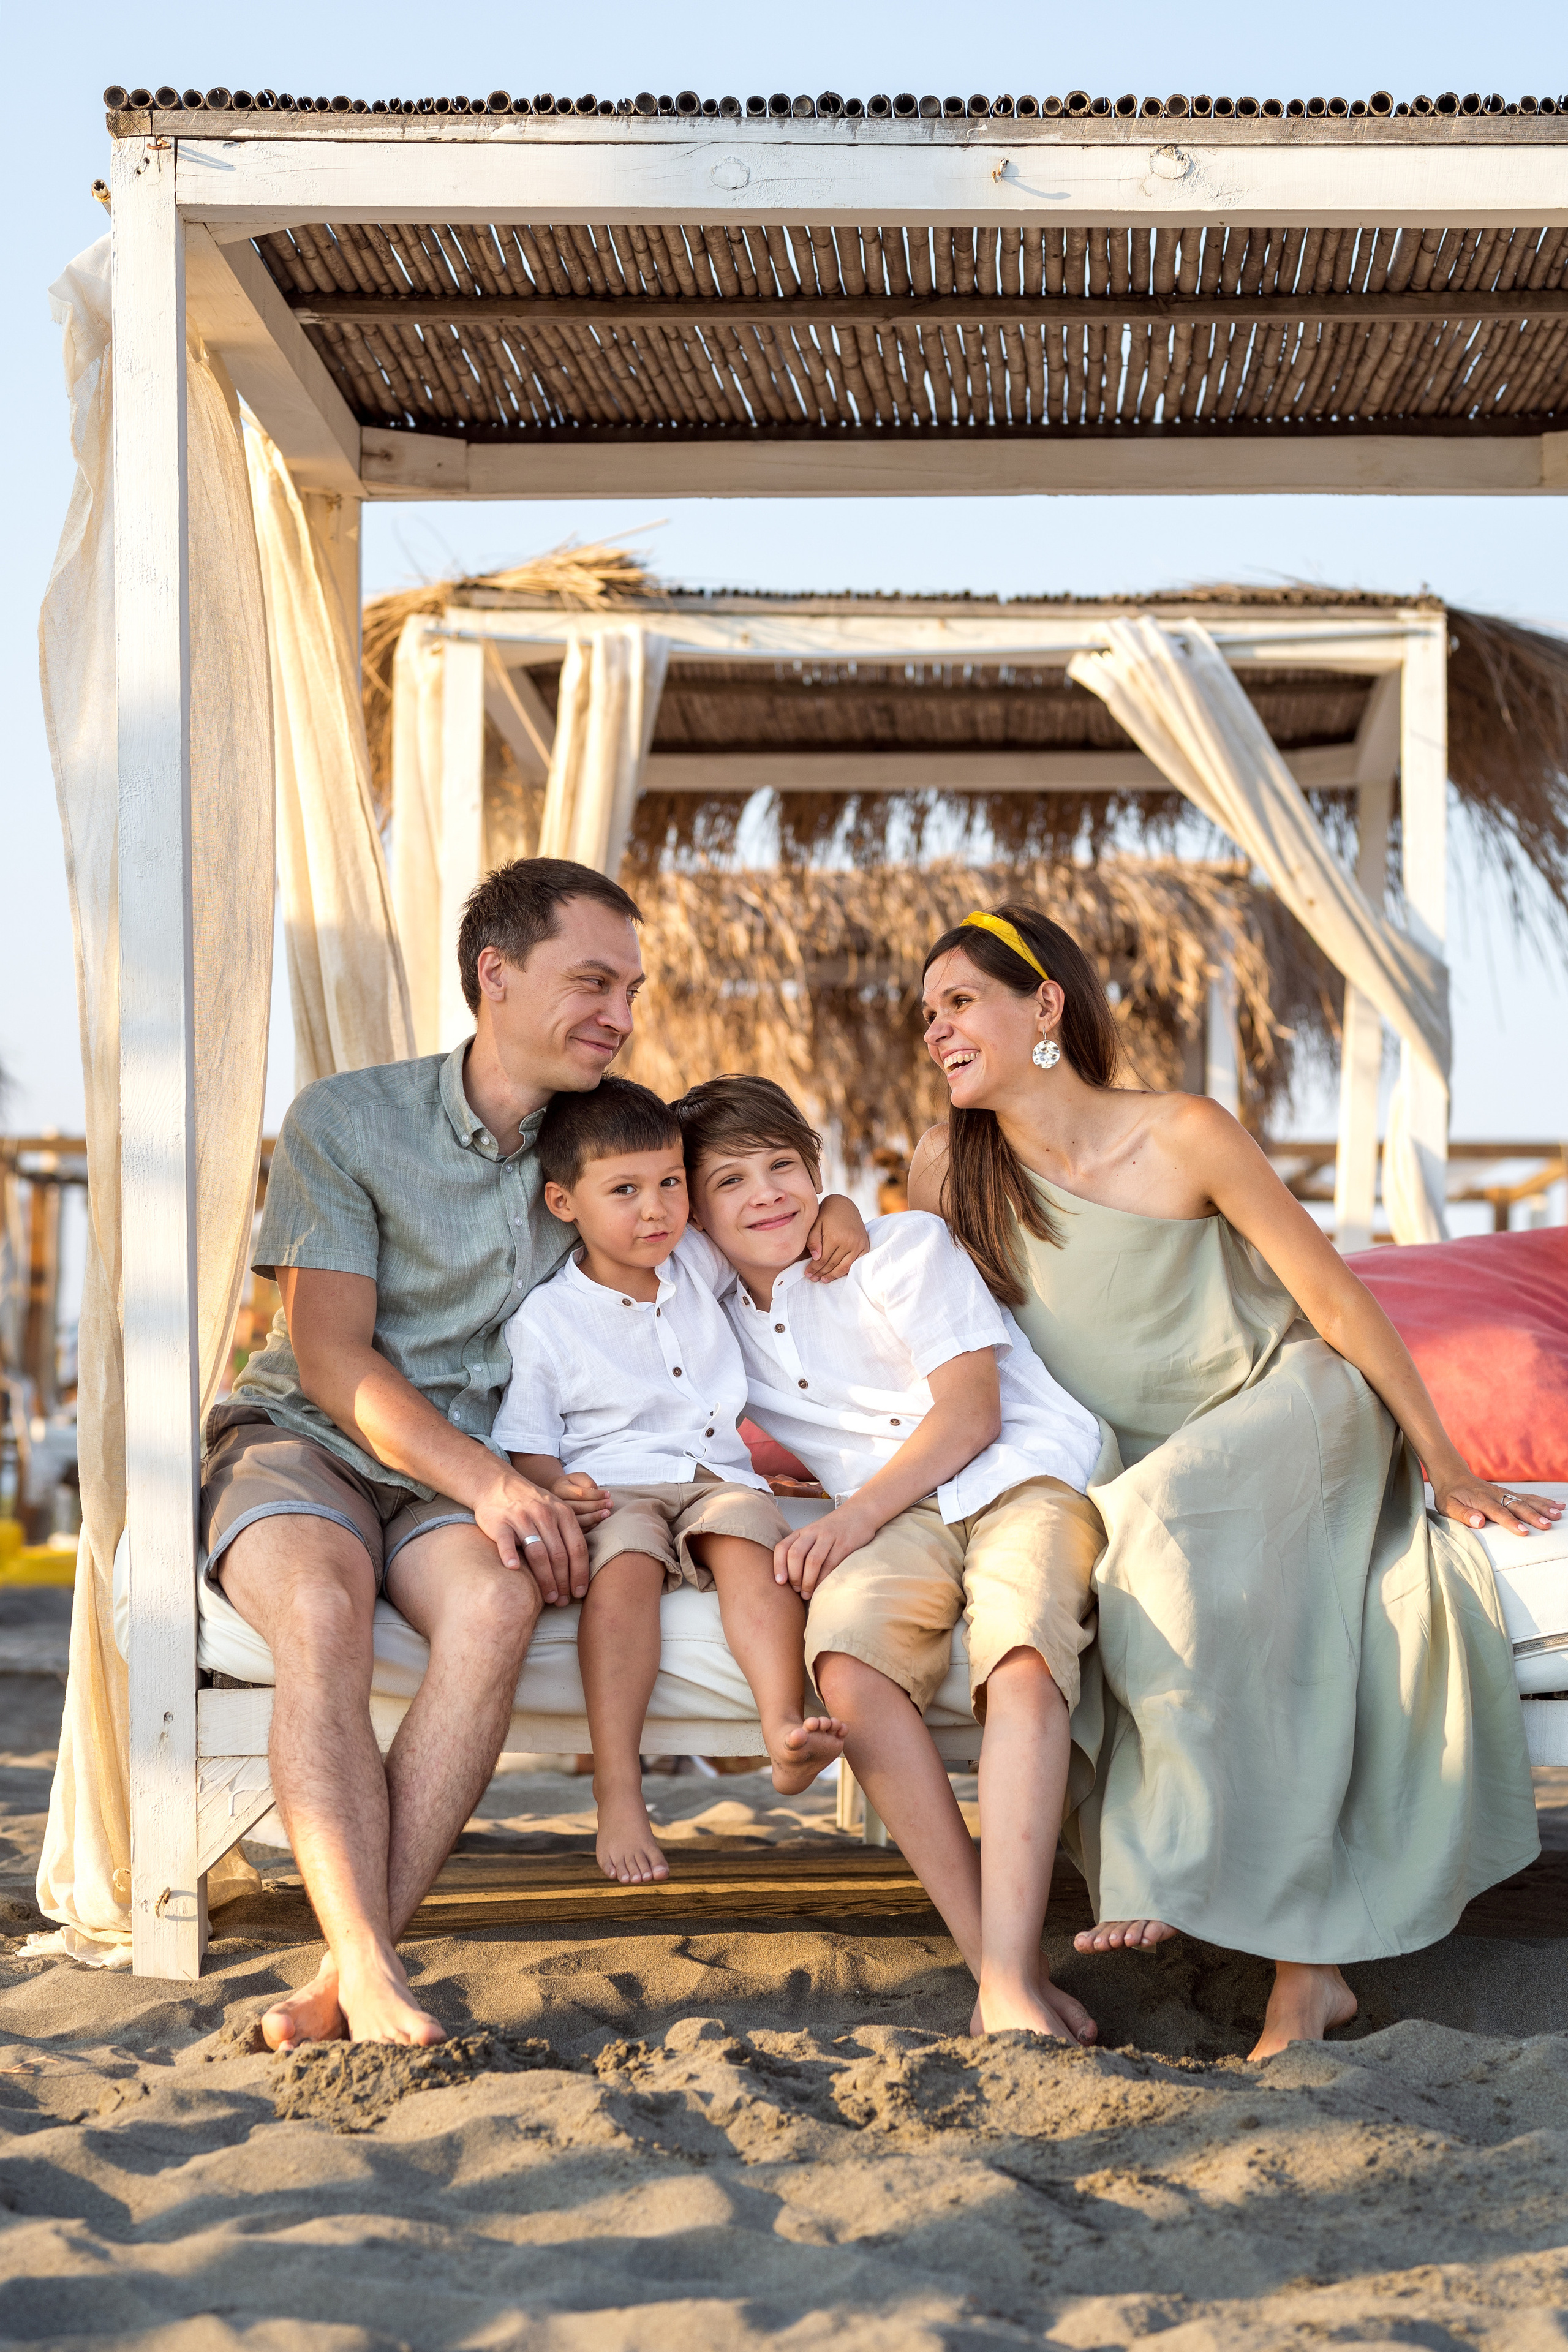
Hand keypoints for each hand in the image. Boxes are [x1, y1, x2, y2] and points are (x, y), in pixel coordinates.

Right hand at [473, 1465, 591, 1601]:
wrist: (498, 1484)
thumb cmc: (532, 1504)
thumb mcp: (556, 1509)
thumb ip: (569, 1533)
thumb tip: (584, 1568)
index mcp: (563, 1513)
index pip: (577, 1548)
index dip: (580, 1573)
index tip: (580, 1593)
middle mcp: (545, 1515)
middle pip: (559, 1555)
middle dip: (563, 1582)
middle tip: (562, 1602)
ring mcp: (522, 1518)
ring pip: (537, 1552)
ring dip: (544, 1578)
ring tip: (547, 1597)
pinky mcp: (500, 1522)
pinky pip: (506, 1541)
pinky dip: (510, 1555)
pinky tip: (514, 1569)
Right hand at [552, 1471, 611, 1528]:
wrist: (557, 1494)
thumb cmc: (572, 1484)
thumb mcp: (578, 1477)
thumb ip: (587, 1482)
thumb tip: (596, 1493)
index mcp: (560, 1489)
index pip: (580, 1494)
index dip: (596, 1495)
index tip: (608, 1495)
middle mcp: (557, 1504)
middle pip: (578, 1508)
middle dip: (596, 1506)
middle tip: (610, 1504)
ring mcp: (559, 1516)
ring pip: (577, 1520)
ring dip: (594, 1517)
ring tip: (607, 1513)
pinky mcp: (564, 1525)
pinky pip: (577, 1529)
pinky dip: (589, 1526)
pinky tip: (598, 1522)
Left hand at [773, 1500, 880, 1596]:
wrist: (860, 1513)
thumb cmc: (834, 1531)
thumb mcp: (814, 1536)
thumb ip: (802, 1551)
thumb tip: (789, 1581)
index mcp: (802, 1532)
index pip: (783, 1547)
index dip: (778, 1566)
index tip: (779, 1582)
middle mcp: (813, 1532)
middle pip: (795, 1554)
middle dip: (794, 1576)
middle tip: (797, 1591)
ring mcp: (829, 1536)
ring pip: (812, 1561)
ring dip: (808, 1581)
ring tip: (808, 1594)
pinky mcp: (845, 1544)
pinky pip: (831, 1564)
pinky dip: (824, 1579)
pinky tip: (823, 1587)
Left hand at [804, 1192, 869, 1282]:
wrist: (844, 1205)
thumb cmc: (826, 1214)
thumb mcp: (816, 1224)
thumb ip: (813, 1241)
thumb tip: (816, 1258)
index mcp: (835, 1237)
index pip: (823, 1259)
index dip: (814, 1268)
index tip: (807, 1273)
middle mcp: (849, 1242)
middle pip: (833, 1265)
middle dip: (821, 1273)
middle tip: (813, 1279)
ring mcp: (858, 1245)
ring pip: (845, 1267)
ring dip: (833, 1275)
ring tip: (824, 1280)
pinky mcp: (864, 1246)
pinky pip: (855, 1263)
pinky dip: (846, 1270)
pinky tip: (838, 1274)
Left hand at [1431, 1470, 1563, 1538]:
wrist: (1453, 1475)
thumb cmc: (1450, 1495)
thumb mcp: (1448, 1506)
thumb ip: (1463, 1514)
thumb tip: (1479, 1522)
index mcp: (1481, 1500)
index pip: (1498, 1513)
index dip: (1511, 1522)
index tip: (1523, 1531)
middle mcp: (1496, 1495)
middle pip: (1517, 1506)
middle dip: (1533, 1516)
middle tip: (1547, 1525)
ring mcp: (1504, 1493)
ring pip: (1526, 1500)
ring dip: (1543, 1507)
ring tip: (1558, 1514)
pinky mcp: (1509, 1493)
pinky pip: (1529, 1497)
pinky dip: (1543, 1501)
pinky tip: (1558, 1505)